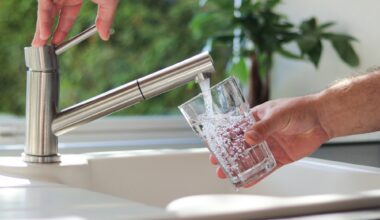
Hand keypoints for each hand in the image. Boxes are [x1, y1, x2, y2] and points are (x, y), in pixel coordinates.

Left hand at [32, 0, 118, 46]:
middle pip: (52, 15)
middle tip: (43, 48)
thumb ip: (106, 19)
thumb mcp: (108, 2)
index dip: (62, 30)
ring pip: (45, 12)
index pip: (67, 16)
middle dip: (47, 32)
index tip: (59, 44)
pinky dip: (44, 19)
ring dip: (41, 29)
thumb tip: (105, 37)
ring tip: (39, 45)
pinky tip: (44, 33)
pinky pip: (44, 5)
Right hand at [210, 95, 329, 186]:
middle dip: (229, 155)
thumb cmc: (300, 109)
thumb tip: (248, 137)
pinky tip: (247, 181)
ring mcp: (270, 145)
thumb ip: (263, 127)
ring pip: (251, 158)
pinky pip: (266, 167)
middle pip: (241, 146)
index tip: (214, 145)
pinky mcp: (280, 156)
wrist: (322, 118)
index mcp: (257, 118)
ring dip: (240, 166)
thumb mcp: (278, 115)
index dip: (225, 138)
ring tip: (228, 174)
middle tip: (217, 163)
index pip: (236, 129)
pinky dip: (257, 175)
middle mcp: (261, 133)